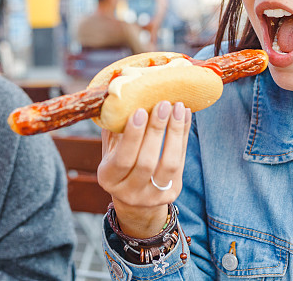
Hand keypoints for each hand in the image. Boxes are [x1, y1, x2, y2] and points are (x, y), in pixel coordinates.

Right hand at [97, 100, 191, 238]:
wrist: (135, 197)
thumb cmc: (121, 162)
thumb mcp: (111, 149)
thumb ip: (114, 127)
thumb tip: (119, 95)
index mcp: (108, 178)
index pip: (122, 159)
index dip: (132, 136)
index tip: (140, 110)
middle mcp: (129, 192)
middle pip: (146, 162)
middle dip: (156, 130)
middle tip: (163, 103)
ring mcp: (152, 196)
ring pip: (168, 164)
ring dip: (174, 132)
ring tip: (177, 107)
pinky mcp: (171, 193)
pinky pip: (181, 163)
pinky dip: (183, 137)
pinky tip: (184, 116)